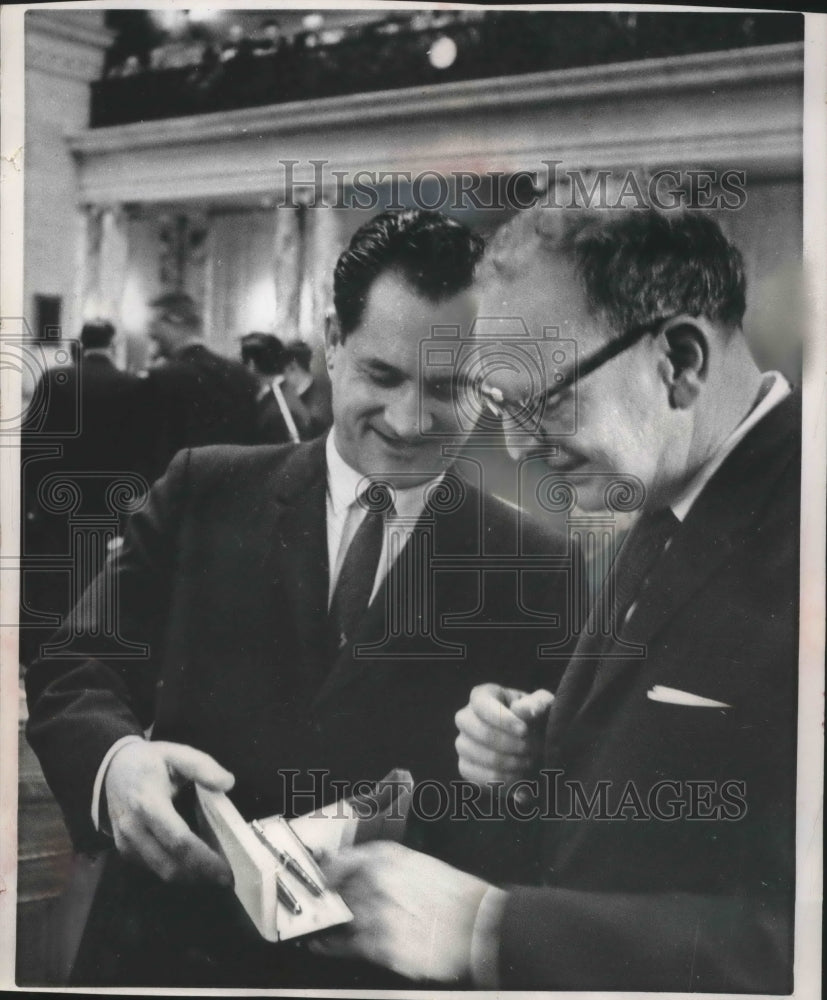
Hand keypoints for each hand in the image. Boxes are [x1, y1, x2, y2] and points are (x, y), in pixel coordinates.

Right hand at [104, 739, 234, 885]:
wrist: (111, 769)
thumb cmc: (148, 761)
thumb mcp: (176, 752)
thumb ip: (202, 766)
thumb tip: (228, 783)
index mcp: (148, 803)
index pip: (178, 840)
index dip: (203, 859)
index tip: (226, 871)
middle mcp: (133, 828)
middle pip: (169, 865)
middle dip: (200, 875)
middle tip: (226, 877)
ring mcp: (125, 842)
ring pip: (160, 871)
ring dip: (188, 877)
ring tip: (213, 872)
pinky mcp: (123, 849)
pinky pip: (152, 867)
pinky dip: (174, 870)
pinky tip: (192, 864)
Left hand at [310, 841, 489, 981]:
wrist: (477, 923)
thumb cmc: (453, 894)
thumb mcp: (417, 864)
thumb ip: (385, 867)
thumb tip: (356, 873)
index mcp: (387, 858)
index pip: (341, 861)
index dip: (326, 870)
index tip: (317, 877)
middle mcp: (377, 882)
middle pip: (338, 891)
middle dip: (330, 898)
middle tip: (322, 904)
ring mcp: (378, 915)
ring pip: (339, 918)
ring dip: (328, 922)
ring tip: (319, 926)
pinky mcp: (383, 946)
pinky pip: (346, 945)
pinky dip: (331, 946)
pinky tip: (324, 945)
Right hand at [454, 684, 553, 788]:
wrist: (534, 745)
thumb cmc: (536, 719)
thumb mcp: (542, 706)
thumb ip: (536, 704)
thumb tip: (524, 711)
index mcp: (482, 696)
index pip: (482, 704)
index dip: (502, 719)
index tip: (524, 731)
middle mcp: (466, 717)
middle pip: (480, 731)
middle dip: (510, 743)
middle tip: (532, 749)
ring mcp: (463, 743)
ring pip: (478, 755)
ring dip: (509, 762)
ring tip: (529, 762)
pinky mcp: (465, 766)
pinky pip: (476, 776)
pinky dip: (501, 779)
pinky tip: (519, 776)